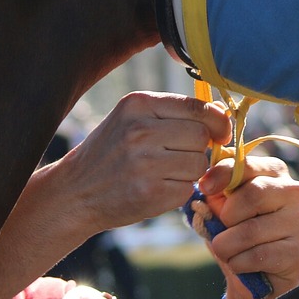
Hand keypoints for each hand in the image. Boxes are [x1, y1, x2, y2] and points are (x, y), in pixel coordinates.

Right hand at [53, 91, 231, 235]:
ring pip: (199, 164)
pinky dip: (179, 192)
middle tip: (180, 156)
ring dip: (191, 172)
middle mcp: (140, 130)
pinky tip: (157, 189)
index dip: (217, 122)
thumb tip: (223, 112)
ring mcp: (144, 163)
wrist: (75, 192)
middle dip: (199, 149)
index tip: (220, 133)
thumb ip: (173, 113)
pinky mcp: (149, 194)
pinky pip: (187, 190)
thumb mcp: (132, 119)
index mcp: (138, 104)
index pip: (197, 107)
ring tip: (166, 173)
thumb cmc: (111, 152)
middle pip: (201, 136)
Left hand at [198, 155, 298, 298]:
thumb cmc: (237, 231)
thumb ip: (215, 193)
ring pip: (251, 230)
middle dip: (226, 217)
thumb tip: (205, 184)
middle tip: (220, 231)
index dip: (222, 174)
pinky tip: (240, 264)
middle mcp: (294, 191)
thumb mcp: (221, 208)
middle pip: (252, 194)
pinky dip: (238, 263)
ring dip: (226, 246)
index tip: (204, 187)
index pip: (246, 164)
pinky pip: (258, 256)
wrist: (256, 277)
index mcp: (274, 171)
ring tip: (226, 251)